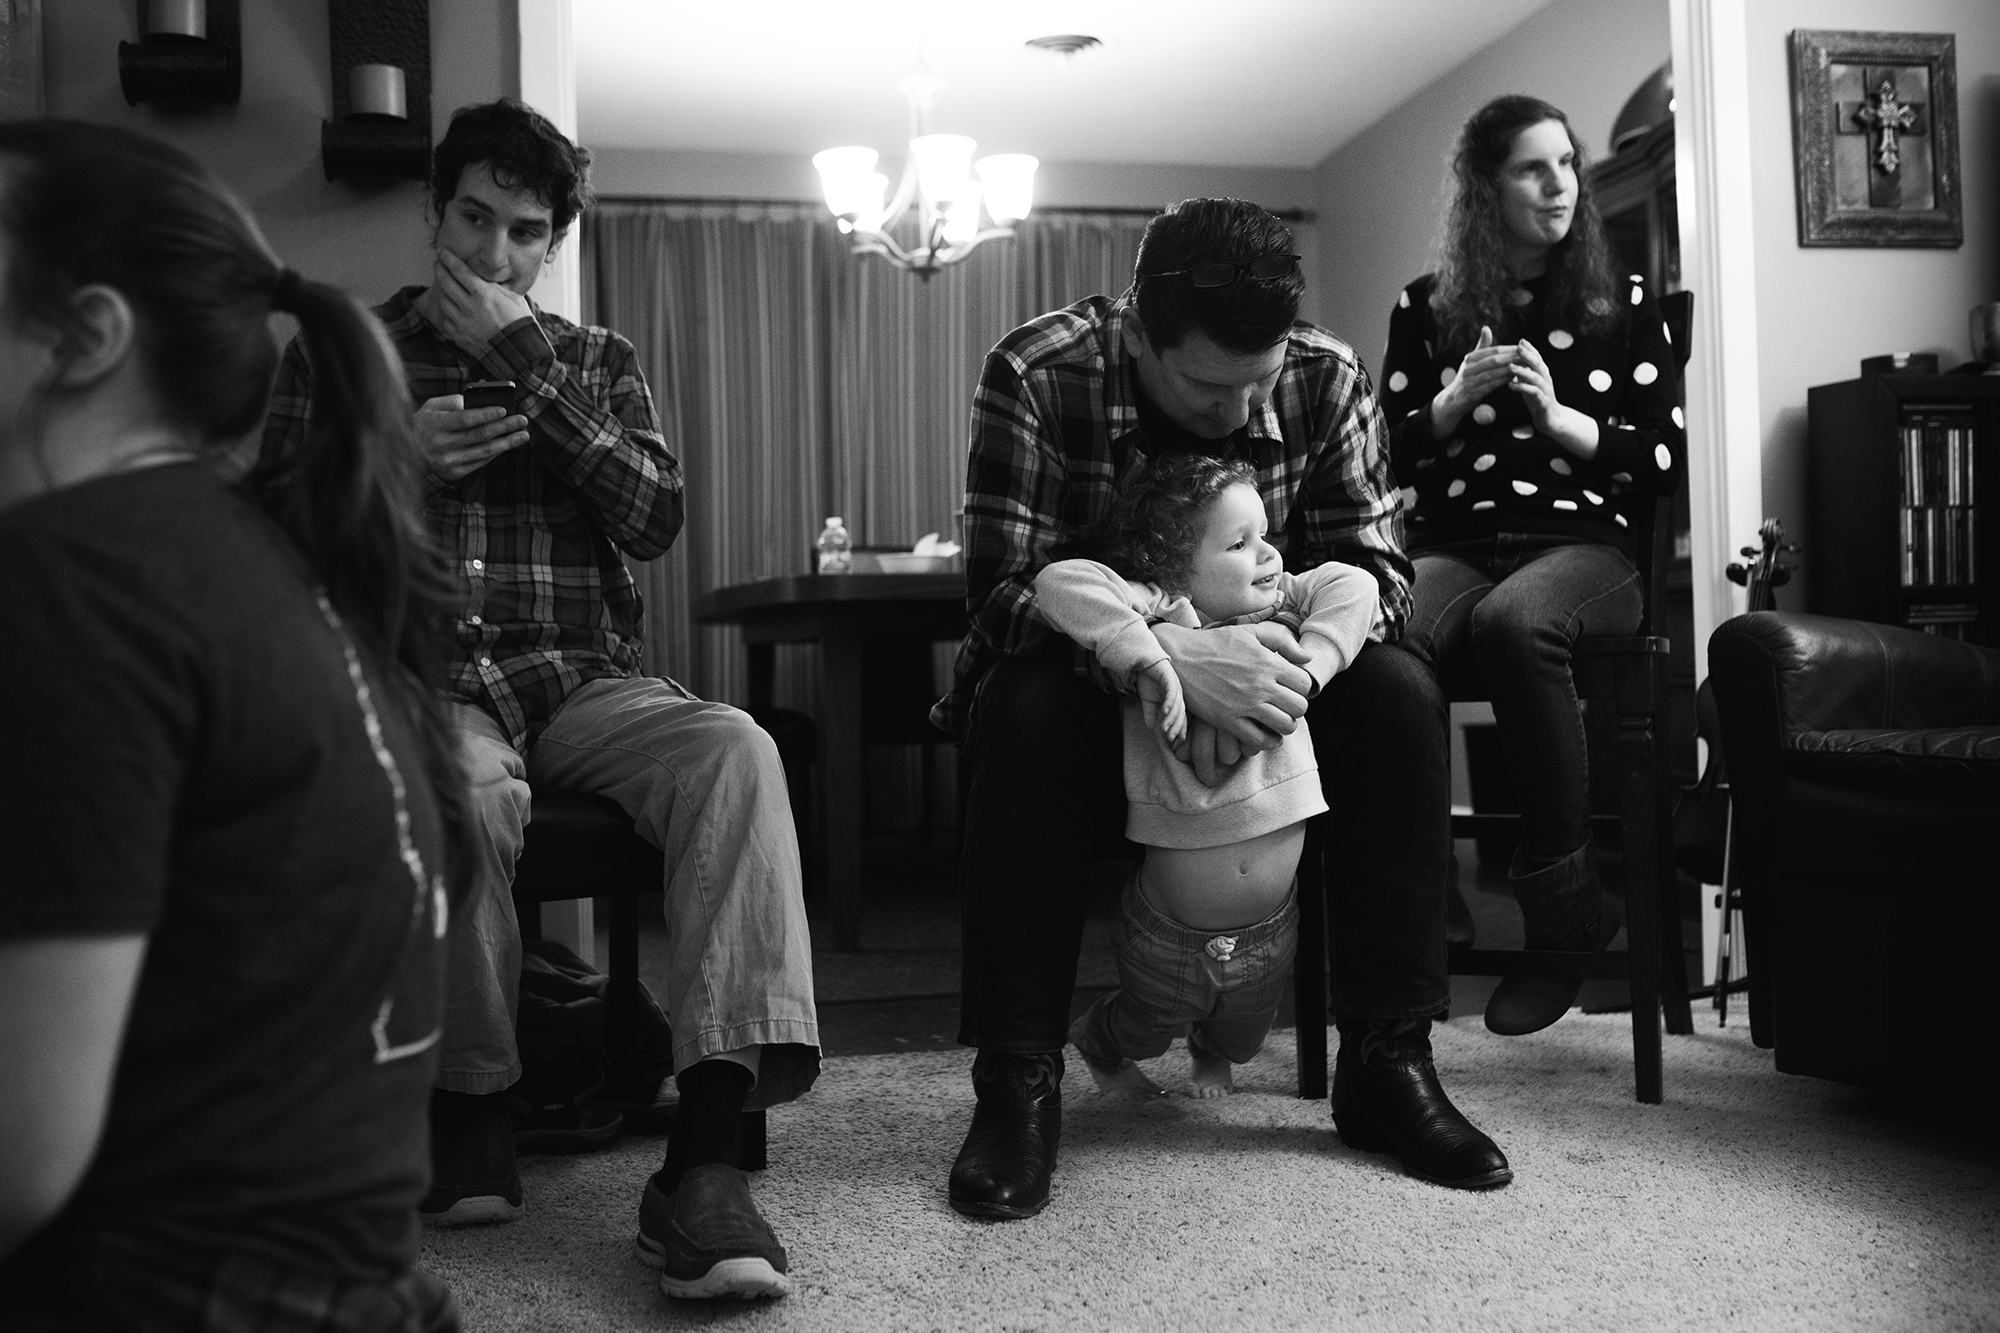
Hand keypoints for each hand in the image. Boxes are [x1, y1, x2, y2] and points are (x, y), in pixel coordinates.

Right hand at [415, 394, 529, 481]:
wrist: (408, 454)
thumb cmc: (425, 424)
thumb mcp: (432, 407)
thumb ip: (455, 401)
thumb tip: (483, 399)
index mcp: (434, 425)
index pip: (464, 419)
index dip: (486, 414)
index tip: (505, 409)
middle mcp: (440, 445)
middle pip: (479, 435)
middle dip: (504, 427)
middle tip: (522, 420)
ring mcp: (447, 462)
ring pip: (484, 451)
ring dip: (507, 443)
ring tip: (523, 435)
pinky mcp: (454, 473)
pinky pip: (481, 462)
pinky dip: (497, 452)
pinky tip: (508, 444)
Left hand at [427, 249, 533, 356]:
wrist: (519, 353)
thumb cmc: (521, 324)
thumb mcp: (514, 299)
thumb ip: (496, 288)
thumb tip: (486, 281)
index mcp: (484, 294)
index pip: (460, 270)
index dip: (448, 258)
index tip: (441, 250)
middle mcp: (469, 306)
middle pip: (446, 282)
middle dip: (440, 269)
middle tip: (438, 264)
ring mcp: (462, 322)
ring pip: (444, 301)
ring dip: (444, 292)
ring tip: (448, 288)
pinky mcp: (459, 337)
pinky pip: (447, 321)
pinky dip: (449, 315)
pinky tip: (453, 311)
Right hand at [1136, 659, 1186, 746]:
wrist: (1143, 662)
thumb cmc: (1147, 680)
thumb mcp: (1148, 701)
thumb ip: (1150, 714)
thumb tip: (1150, 728)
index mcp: (1175, 699)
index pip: (1180, 716)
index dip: (1180, 728)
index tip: (1177, 741)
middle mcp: (1178, 694)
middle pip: (1180, 713)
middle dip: (1176, 727)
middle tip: (1170, 738)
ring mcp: (1175, 686)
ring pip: (1176, 706)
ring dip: (1171, 718)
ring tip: (1165, 728)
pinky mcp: (1170, 679)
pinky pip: (1171, 693)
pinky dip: (1169, 703)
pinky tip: (1164, 711)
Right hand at [1152, 620, 1312, 753]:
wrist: (1179, 657)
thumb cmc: (1214, 643)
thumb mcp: (1250, 632)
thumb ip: (1281, 640)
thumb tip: (1307, 658)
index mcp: (1268, 662)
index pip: (1305, 684)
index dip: (1301, 688)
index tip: (1290, 689)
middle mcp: (1260, 685)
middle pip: (1300, 707)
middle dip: (1295, 708)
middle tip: (1284, 705)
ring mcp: (1245, 705)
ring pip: (1285, 726)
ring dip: (1284, 725)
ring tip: (1275, 720)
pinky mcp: (1228, 721)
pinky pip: (1260, 741)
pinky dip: (1267, 741)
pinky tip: (1263, 733)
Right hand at [1429, 325, 1516, 438]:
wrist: (1452, 401)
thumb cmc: (1466, 379)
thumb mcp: (1471, 361)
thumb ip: (1481, 346)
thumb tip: (1486, 328)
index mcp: (1470, 358)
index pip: (1492, 351)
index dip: (1508, 349)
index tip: (1523, 348)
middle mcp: (1468, 368)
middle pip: (1494, 360)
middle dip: (1511, 358)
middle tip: (1527, 356)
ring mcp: (1469, 381)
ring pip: (1493, 373)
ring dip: (1509, 370)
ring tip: (1523, 367)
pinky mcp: (1471, 394)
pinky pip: (1490, 386)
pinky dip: (1502, 381)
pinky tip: (1513, 379)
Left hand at [1509, 338, 1599, 457]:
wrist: (1550, 419)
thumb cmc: (1537, 400)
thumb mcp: (1530, 384)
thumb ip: (1524, 373)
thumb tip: (1512, 361)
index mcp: (1542, 374)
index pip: (1538, 358)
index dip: (1531, 349)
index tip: (1521, 341)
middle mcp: (1546, 379)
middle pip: (1538, 364)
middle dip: (1528, 355)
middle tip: (1517, 348)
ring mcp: (1546, 390)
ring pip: (1535, 378)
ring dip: (1523, 371)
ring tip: (1510, 367)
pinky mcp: (1543, 402)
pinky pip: (1533, 393)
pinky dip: (1522, 388)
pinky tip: (1511, 385)